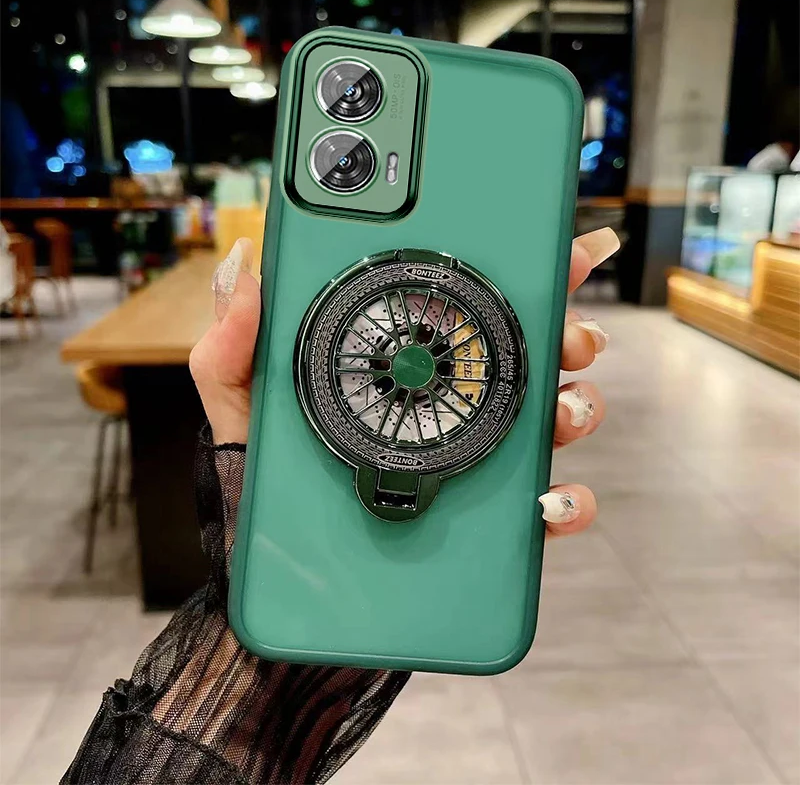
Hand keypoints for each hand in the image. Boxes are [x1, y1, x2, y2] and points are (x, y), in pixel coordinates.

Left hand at [190, 229, 618, 534]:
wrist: (260, 562)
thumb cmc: (254, 476)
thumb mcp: (238, 400)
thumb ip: (235, 339)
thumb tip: (245, 266)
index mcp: (399, 367)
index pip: (466, 311)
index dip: (519, 274)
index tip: (560, 255)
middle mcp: (441, 407)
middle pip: (525, 358)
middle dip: (568, 336)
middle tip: (571, 334)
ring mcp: (464, 462)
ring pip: (546, 424)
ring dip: (576, 410)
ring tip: (564, 411)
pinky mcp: (473, 519)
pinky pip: (534, 510)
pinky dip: (563, 504)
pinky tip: (550, 500)